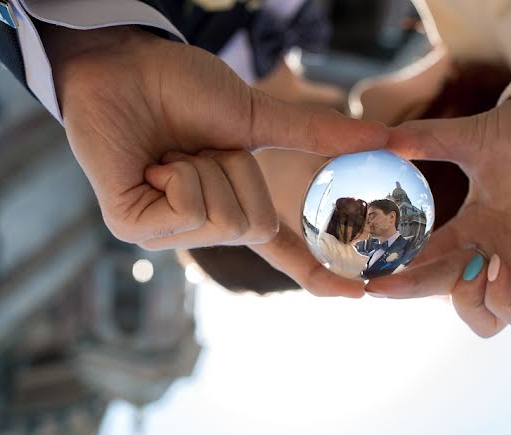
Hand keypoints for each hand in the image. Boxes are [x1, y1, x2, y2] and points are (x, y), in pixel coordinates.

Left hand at [43, 26, 389, 296]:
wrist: (125, 63)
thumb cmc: (180, 86)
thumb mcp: (254, 116)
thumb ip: (312, 133)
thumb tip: (385, 136)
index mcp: (230, 205)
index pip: (278, 248)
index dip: (314, 272)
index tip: (355, 295)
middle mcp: (197, 227)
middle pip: (255, 226)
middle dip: (237, 174)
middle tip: (198, 149)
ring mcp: (162, 232)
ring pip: (224, 221)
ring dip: (205, 169)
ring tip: (171, 153)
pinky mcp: (130, 227)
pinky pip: (187, 211)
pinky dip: (178, 176)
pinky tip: (150, 165)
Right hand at [366, 40, 510, 335]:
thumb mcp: (472, 136)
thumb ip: (426, 141)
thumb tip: (380, 137)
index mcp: (468, 231)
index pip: (422, 264)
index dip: (394, 273)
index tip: (366, 272)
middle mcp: (490, 256)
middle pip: (443, 293)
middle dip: (411, 291)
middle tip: (384, 285)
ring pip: (483, 320)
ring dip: (464, 303)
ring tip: (467, 268)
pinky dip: (501, 302)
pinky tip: (494, 266)